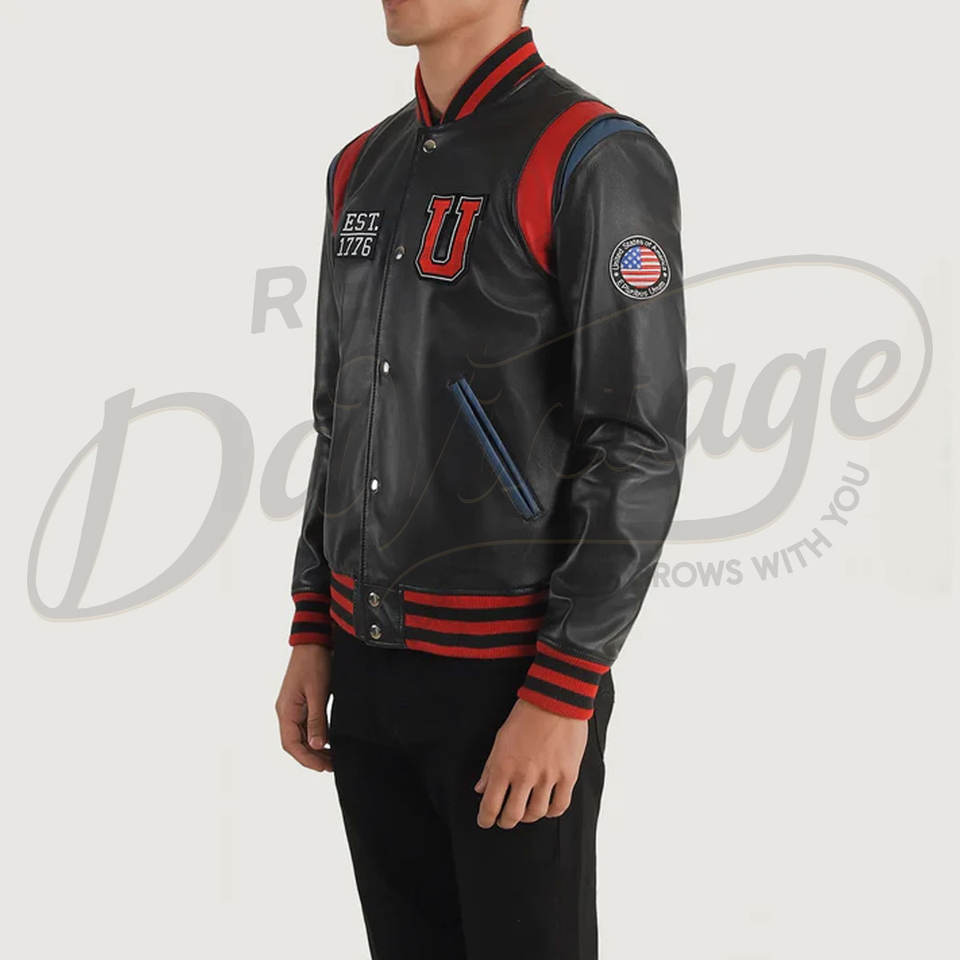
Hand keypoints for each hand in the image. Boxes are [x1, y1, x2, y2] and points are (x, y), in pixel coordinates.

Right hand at [276, 645, 332, 771]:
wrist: (314, 641)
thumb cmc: (314, 663)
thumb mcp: (318, 693)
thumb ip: (316, 720)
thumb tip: (316, 746)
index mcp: (286, 711)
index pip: (292, 744)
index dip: (307, 759)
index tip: (324, 768)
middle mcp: (286, 711)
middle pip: (295, 743)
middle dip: (312, 757)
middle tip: (332, 766)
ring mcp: (293, 707)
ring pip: (300, 736)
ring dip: (314, 749)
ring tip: (332, 758)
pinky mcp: (301, 702)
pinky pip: (305, 726)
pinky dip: (316, 736)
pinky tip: (328, 741)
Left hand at [474, 698, 587, 828]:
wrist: (555, 699)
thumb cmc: (525, 715)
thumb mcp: (500, 738)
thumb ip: (490, 766)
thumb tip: (480, 788)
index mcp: (503, 766)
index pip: (490, 805)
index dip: (485, 819)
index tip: (485, 821)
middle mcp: (524, 775)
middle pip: (513, 815)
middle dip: (505, 821)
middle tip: (504, 820)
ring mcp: (547, 777)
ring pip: (536, 813)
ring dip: (528, 817)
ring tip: (525, 811)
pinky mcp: (568, 775)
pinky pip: (560, 805)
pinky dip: (551, 812)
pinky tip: (547, 808)